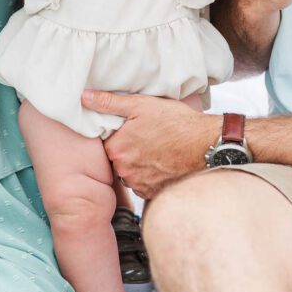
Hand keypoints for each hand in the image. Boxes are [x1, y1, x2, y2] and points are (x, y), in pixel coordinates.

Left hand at [81, 90, 216, 199]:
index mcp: (118, 148)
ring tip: (156, 148)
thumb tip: (84, 97)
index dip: (118, 135)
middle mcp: (125, 171)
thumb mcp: (141, 105)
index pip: (106, 143)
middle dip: (128, 149)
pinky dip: (150, 174)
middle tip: (146, 136)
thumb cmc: (176, 123)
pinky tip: (162, 161)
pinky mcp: (153, 194)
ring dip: (138, 163)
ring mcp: (140, 185)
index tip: (131, 128)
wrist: (206, 145)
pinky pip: (143, 184)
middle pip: (117, 159)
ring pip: (130, 172)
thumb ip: (110, 103)